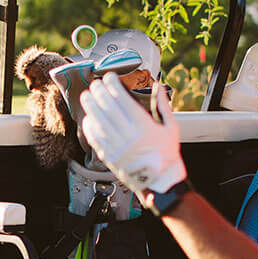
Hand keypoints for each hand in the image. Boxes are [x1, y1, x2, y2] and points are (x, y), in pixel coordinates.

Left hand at [79, 77, 186, 194]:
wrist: (160, 181)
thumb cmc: (167, 153)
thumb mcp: (171, 127)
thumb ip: (163, 105)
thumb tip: (159, 86)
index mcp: (145, 127)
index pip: (124, 101)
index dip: (114, 87)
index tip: (109, 77)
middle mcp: (129, 137)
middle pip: (109, 109)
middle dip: (99, 93)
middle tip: (95, 84)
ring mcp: (118, 148)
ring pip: (99, 122)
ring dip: (90, 107)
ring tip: (86, 96)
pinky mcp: (110, 157)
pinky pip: (95, 139)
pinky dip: (89, 127)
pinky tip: (88, 117)